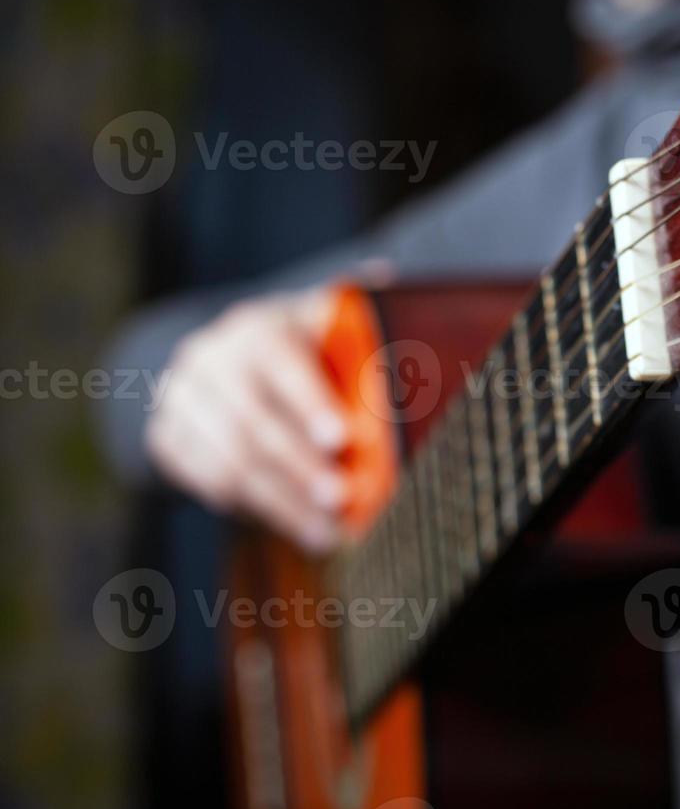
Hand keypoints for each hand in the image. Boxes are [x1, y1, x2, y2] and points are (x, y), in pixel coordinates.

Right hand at [145, 289, 347, 552]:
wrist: (226, 362)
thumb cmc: (303, 348)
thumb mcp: (325, 325)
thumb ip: (355, 311)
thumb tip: (385, 277)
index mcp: (255, 327)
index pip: (279, 362)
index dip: (308, 401)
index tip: (341, 438)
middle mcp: (208, 360)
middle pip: (253, 422)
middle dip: (299, 466)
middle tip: (340, 498)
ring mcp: (180, 400)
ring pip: (229, 461)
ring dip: (282, 502)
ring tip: (328, 531)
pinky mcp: (166, 437)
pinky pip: (207, 482)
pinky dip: (255, 509)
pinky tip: (297, 528)